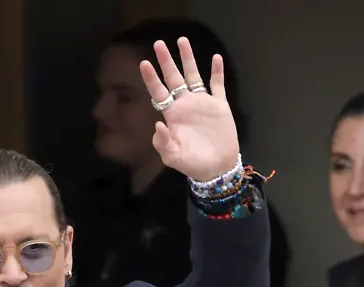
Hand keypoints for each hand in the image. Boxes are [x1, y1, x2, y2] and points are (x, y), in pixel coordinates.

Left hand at [138, 38, 239, 181]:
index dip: (151, 78)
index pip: (159, 92)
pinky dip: (217, 72)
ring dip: (188, 59)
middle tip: (158, 43)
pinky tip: (215, 58)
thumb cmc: (192, 163)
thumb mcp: (172, 157)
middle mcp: (185, 104)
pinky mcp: (219, 106)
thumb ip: (163, 142)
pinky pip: (217, 85)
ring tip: (182, 40)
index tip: (144, 63)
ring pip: (194, 76)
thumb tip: (158, 124)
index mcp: (172, 114)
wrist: (217, 168)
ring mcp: (203, 103)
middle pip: (174, 78)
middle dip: (166, 61)